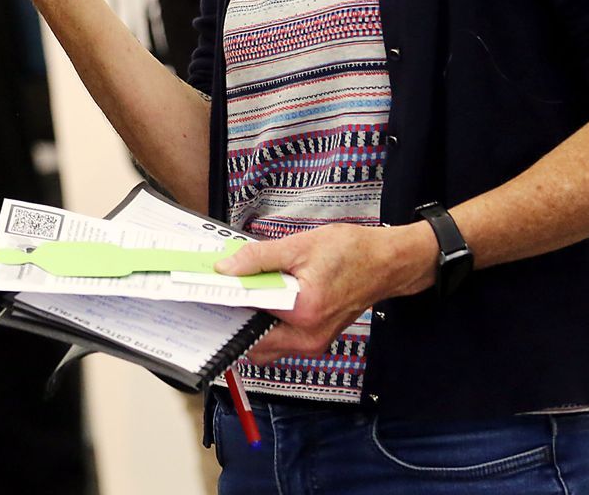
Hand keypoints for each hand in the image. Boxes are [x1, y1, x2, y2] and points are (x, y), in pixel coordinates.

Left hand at [214, 222, 435, 361]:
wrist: (386, 263)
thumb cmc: (351, 252)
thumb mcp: (300, 245)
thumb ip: (259, 258)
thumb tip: (226, 268)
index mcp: (303, 313)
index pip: (248, 313)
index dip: (223, 300)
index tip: (203, 290)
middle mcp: (307, 338)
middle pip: (251, 339)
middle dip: (231, 318)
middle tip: (214, 294)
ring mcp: (312, 343)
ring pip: (264, 343)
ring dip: (247, 321)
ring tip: (235, 294)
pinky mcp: (314, 339)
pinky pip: (278, 339)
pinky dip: (263, 323)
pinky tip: (258, 299)